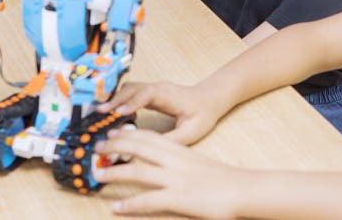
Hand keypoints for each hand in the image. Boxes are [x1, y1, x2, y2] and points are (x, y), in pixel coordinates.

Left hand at [93, 128, 244, 218]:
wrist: (244, 189)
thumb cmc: (224, 180)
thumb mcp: (198, 163)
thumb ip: (179, 161)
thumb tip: (163, 164)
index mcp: (181, 150)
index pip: (150, 137)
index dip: (129, 134)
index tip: (113, 133)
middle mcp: (175, 161)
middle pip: (139, 148)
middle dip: (116, 146)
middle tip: (97, 148)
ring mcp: (176, 179)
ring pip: (138, 172)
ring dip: (116, 172)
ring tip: (98, 174)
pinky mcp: (179, 198)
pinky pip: (148, 201)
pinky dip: (130, 205)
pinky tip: (117, 208)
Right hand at [97, 81, 225, 144]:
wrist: (209, 100)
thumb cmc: (202, 114)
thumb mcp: (190, 131)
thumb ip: (170, 139)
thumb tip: (149, 148)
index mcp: (169, 95)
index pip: (147, 94)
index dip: (132, 102)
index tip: (118, 112)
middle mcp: (159, 88)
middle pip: (133, 88)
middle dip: (116, 99)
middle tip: (100, 113)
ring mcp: (153, 88)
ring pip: (129, 88)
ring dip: (115, 99)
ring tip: (101, 113)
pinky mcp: (150, 92)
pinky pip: (131, 92)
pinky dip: (120, 100)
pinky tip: (114, 114)